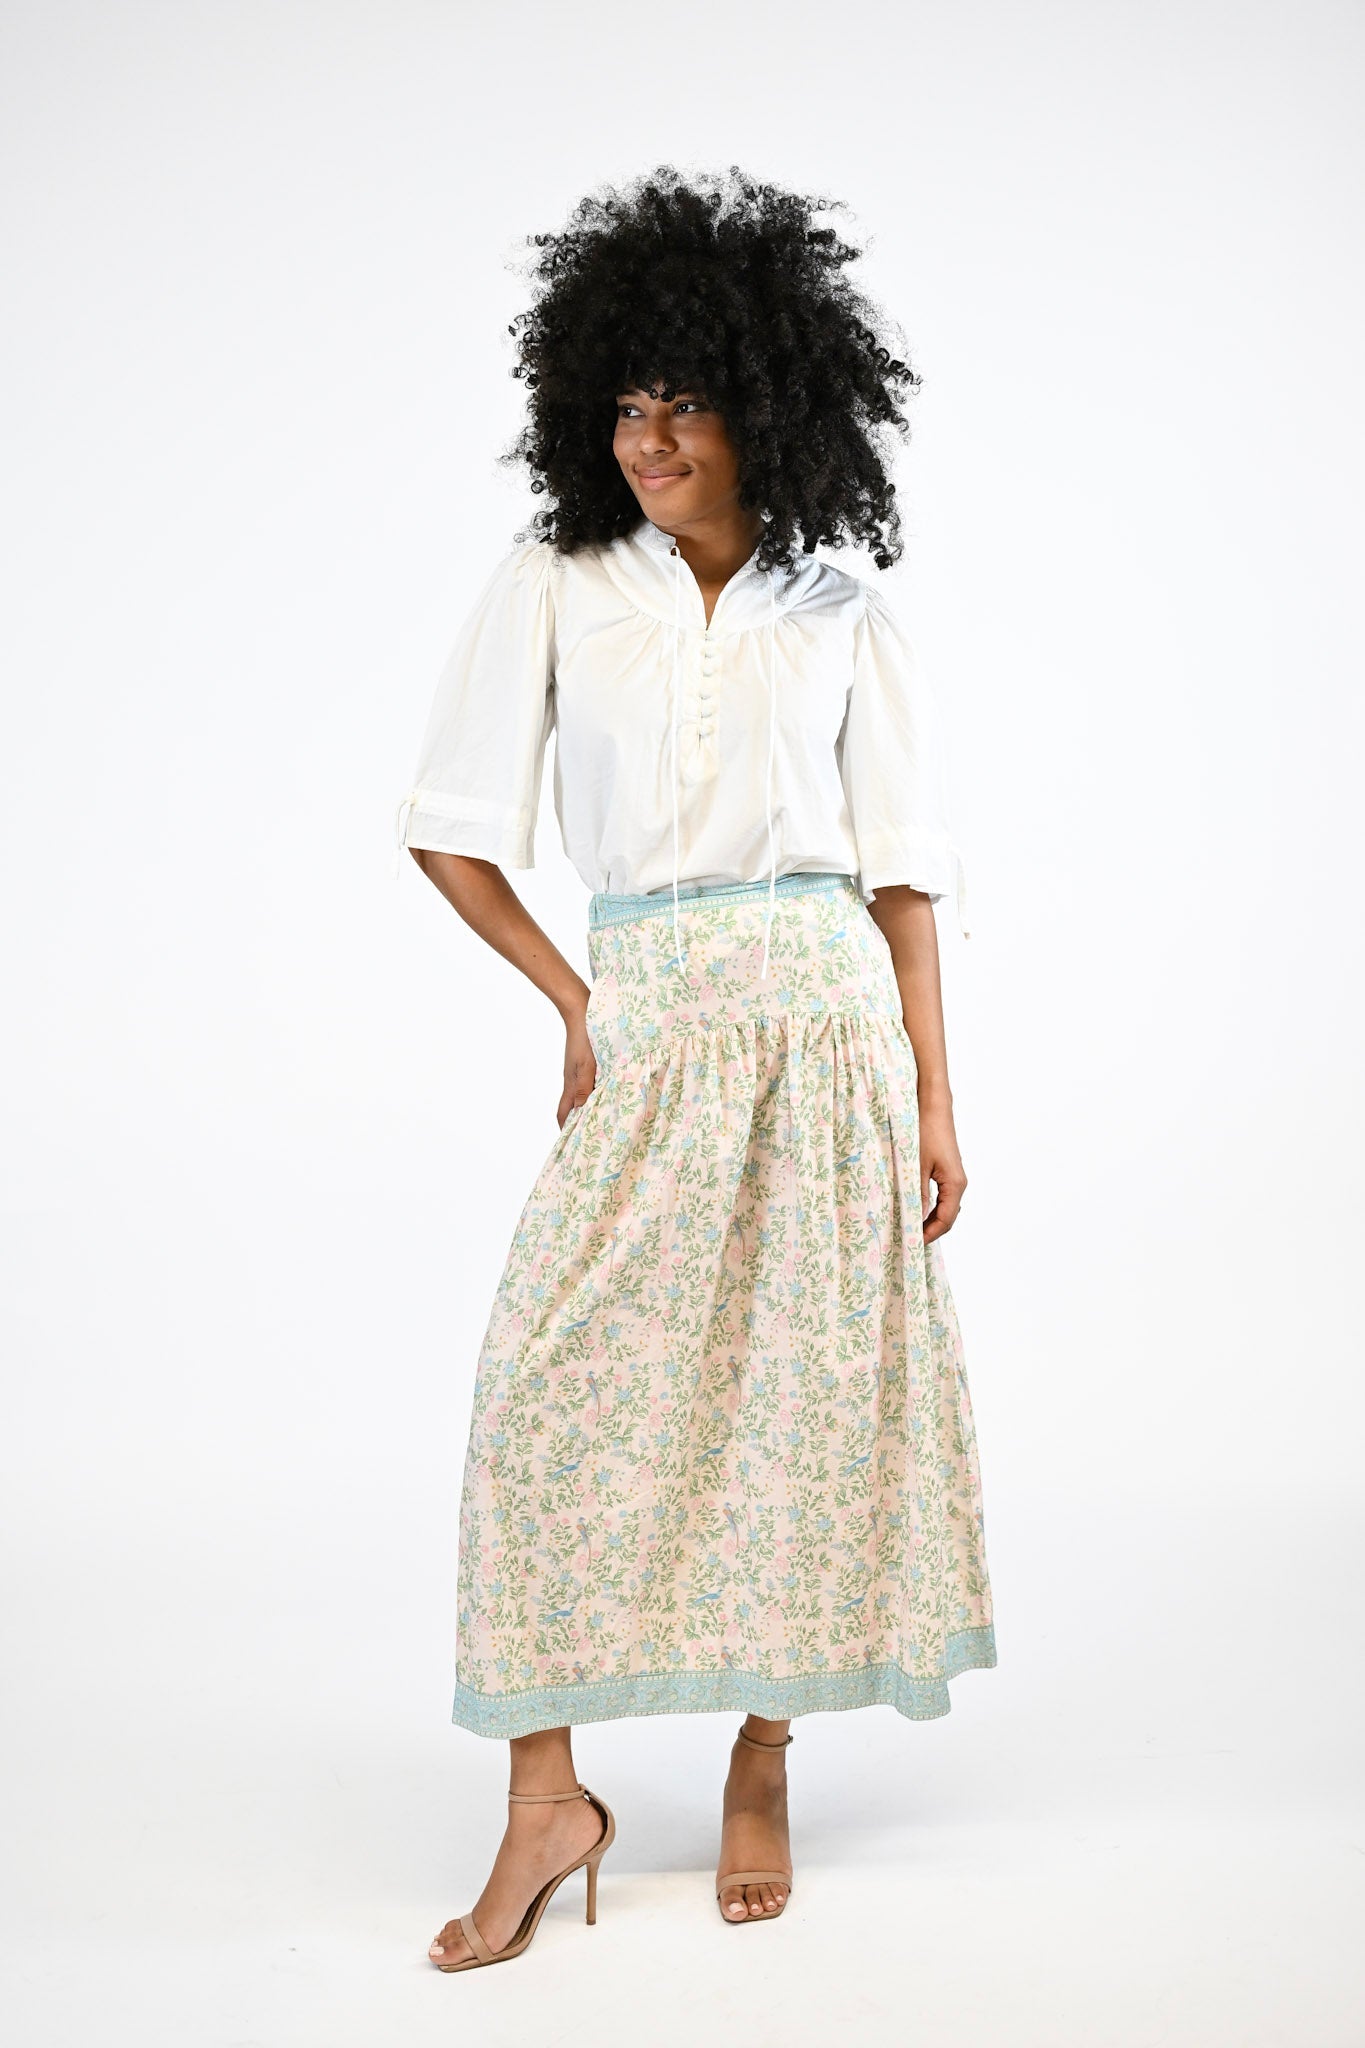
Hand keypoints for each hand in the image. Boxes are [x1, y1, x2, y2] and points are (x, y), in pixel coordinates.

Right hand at [557, 1003, 597, 1128]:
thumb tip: (580, 1111)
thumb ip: (584, 1088)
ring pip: (580, 1095)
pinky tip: (606, 1092)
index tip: (575, 1144)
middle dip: (578, 1122)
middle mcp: (572, 1081)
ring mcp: (577, 1071)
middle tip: (591, 1134)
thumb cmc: (585, 1038)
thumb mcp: (588, 1065)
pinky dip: (594, 1092)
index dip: (567, 1130)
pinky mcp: (584, 1063)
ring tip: (602, 1117)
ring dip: (588, 1107)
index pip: (564, 1115)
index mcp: (571, 1085)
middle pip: (571, 1107)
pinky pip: (587, 1083)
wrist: (580, 1011)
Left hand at [919, 1098, 966, 1242]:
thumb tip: (914, 1219)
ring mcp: (954, 1177)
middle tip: (908, 1239)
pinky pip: (942, 1197)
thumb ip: (917, 1194)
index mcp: (955, 1184)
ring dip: (929, 1219)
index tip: (912, 1244)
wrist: (933, 1107)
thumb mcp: (915, 1166)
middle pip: (947, 1217)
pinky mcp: (947, 1171)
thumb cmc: (924, 1132)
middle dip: (930, 1230)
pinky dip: (930, 1207)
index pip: (946, 1220)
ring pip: (945, 1207)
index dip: (930, 1234)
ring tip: (909, 1227)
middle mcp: (959, 1183)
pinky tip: (915, 1209)